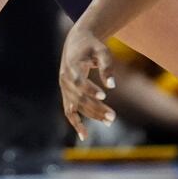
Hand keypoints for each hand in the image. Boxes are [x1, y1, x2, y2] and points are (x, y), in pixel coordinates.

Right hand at [59, 23, 114, 140]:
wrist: (77, 42)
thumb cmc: (92, 45)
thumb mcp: (102, 50)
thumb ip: (107, 66)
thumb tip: (112, 85)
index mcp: (71, 66)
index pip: (78, 81)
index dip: (89, 89)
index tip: (104, 95)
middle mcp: (65, 79)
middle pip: (79, 97)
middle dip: (96, 108)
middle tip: (112, 117)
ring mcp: (64, 88)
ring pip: (76, 106)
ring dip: (92, 115)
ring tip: (110, 121)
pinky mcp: (67, 94)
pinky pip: (69, 112)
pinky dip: (76, 123)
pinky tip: (85, 136)